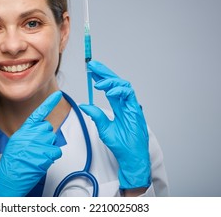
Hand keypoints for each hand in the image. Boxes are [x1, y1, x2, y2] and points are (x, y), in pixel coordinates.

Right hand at [0, 91, 62, 196]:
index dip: (49, 103)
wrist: (9, 178)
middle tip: (36, 149)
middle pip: (48, 128)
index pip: (39, 113)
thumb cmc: (11, 164)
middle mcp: (32, 134)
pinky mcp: (47, 153)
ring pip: (52, 140)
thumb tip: (39, 132)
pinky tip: (41, 161)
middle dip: (45, 137)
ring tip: (36, 157)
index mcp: (24, 130)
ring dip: (48, 148)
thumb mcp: (15, 143)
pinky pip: (56, 151)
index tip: (58, 94)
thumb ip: (28, 134)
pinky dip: (51, 157)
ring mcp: (40, 143)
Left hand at [79, 61, 150, 188]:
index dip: (101, 78)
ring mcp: (131, 105)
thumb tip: (84, 105)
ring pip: (123, 85)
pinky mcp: (136, 109)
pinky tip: (110, 91)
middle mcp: (125, 104)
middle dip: (105, 72)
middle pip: (116, 82)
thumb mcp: (103, 128)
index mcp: (118, 106)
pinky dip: (119, 91)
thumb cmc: (120, 144)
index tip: (91, 70)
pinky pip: (129, 94)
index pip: (109, 88)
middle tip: (93, 65)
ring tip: (99, 82)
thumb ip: (96, 115)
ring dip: (111, 80)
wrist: (130, 155)